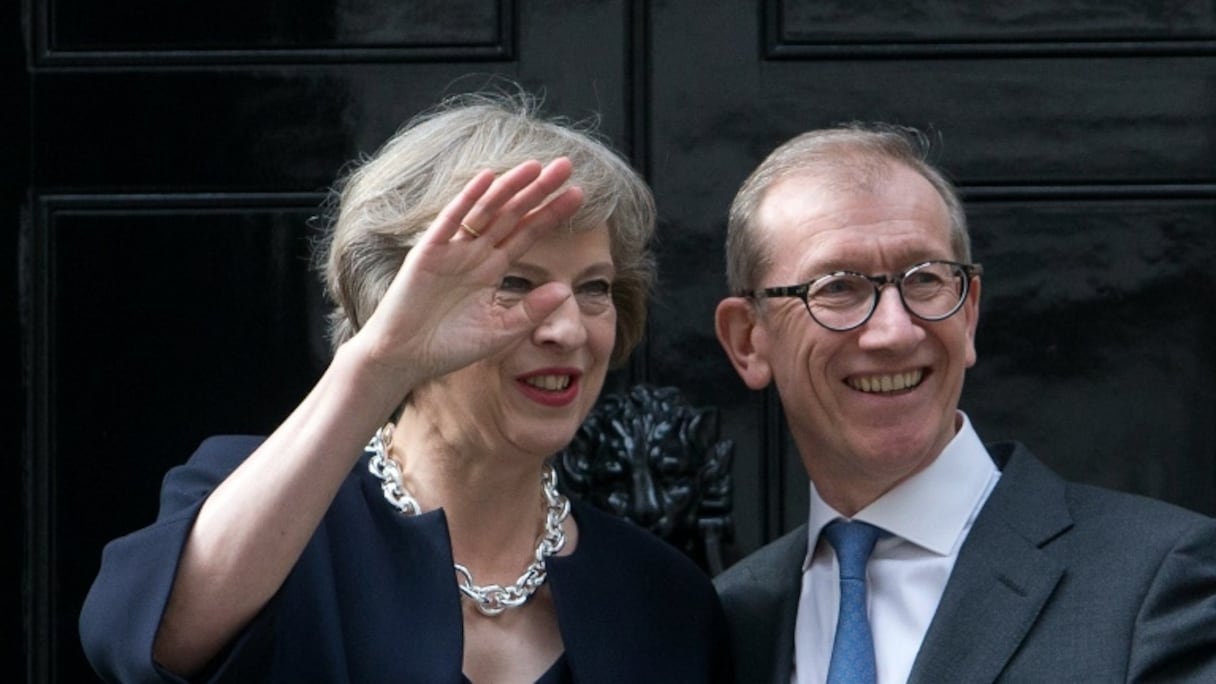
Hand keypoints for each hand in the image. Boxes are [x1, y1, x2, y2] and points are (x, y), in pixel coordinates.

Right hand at [351, 157, 584, 385]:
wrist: (404, 359)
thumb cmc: (449, 347)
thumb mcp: (500, 331)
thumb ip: (531, 311)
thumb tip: (565, 289)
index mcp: (492, 269)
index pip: (528, 233)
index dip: (551, 214)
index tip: (578, 194)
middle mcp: (475, 253)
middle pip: (512, 214)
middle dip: (538, 190)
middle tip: (566, 166)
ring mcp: (452, 249)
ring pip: (486, 210)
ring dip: (509, 187)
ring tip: (535, 166)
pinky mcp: (428, 252)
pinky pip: (451, 220)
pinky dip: (468, 199)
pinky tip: (488, 178)